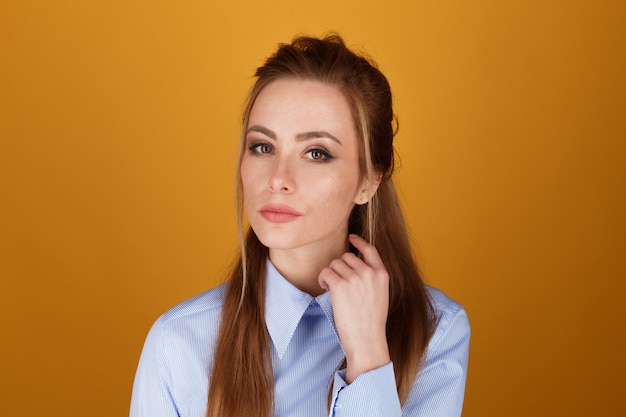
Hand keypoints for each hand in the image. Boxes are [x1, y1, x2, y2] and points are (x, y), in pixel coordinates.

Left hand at [318, 234, 390, 382]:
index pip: (370, 250)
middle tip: (338, 284)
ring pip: (334, 264)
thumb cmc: (371, 323)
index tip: (351, 238)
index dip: (359, 242)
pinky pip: (325, 272)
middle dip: (339, 268)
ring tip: (332, 290)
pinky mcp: (340, 285)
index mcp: (382, 275)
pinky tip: (325, 289)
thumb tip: (353, 265)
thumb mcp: (380, 295)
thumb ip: (371, 279)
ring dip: (330, 274)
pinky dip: (322, 280)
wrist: (367, 340)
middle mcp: (369, 273)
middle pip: (346, 257)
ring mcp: (355, 278)